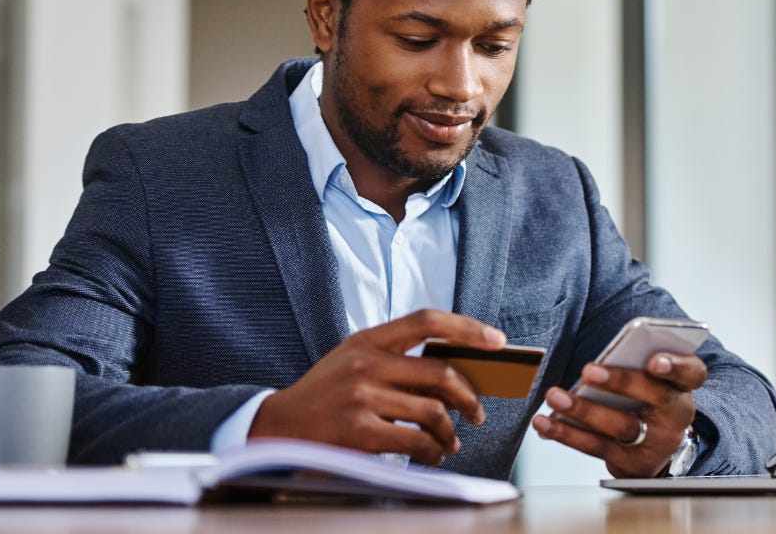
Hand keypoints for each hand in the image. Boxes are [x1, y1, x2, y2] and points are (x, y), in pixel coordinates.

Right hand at [248, 309, 506, 465]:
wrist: (278, 427)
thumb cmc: (324, 394)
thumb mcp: (352, 360)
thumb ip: (394, 359)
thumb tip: (453, 374)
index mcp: (367, 340)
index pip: (426, 320)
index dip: (467, 328)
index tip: (496, 340)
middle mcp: (366, 362)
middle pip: (441, 373)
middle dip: (469, 396)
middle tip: (477, 412)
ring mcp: (362, 396)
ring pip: (434, 411)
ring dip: (451, 431)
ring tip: (451, 441)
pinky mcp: (360, 431)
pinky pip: (416, 441)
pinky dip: (433, 451)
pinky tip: (432, 455)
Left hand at [531, 352, 706, 476]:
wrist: (653, 448)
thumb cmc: (643, 399)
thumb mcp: (648, 380)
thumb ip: (632, 365)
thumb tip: (594, 364)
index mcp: (682, 386)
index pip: (691, 373)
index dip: (676, 366)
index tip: (654, 360)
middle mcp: (676, 416)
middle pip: (655, 396)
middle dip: (620, 382)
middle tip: (587, 371)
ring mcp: (657, 443)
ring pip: (622, 426)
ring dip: (584, 411)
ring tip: (555, 396)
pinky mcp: (633, 463)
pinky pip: (598, 447)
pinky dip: (567, 434)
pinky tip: (545, 423)